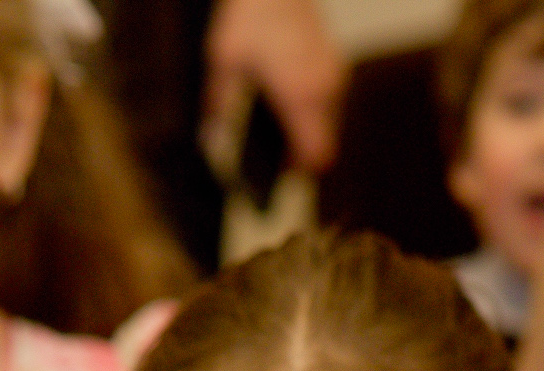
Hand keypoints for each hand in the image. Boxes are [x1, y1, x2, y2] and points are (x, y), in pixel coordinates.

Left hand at [204, 0, 347, 174]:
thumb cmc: (251, 16)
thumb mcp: (224, 63)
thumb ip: (219, 106)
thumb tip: (211, 142)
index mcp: (300, 97)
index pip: (316, 156)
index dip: (297, 175)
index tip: (274, 181)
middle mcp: (324, 89)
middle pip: (323, 144)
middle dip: (297, 155)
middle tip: (266, 162)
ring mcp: (333, 73)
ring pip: (327, 123)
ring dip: (305, 131)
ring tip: (271, 132)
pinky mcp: (332, 60)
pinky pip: (326, 100)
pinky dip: (309, 109)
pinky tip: (281, 101)